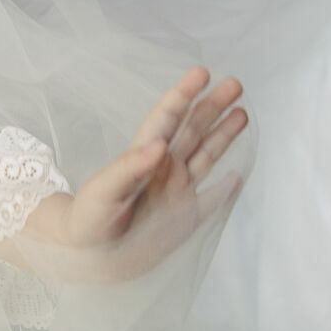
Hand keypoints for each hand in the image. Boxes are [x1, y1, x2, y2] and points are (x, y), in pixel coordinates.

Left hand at [10, 66, 247, 283]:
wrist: (87, 258)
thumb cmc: (88, 218)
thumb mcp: (103, 191)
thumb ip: (129, 168)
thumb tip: (159, 145)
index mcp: (144, 156)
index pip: (167, 118)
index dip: (183, 94)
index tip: (201, 72)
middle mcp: (164, 169)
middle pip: (193, 130)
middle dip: (213, 106)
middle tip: (235, 83)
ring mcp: (177, 192)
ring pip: (206, 156)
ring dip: (224, 135)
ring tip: (243, 113)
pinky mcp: (184, 218)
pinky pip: (211, 200)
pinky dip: (226, 188)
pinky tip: (240, 173)